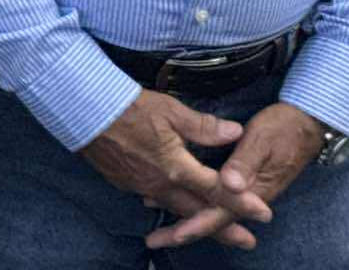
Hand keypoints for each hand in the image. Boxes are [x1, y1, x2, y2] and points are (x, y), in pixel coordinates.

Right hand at [80, 90, 262, 249]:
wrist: (84, 110)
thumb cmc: (128, 106)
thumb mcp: (170, 111)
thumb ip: (204, 126)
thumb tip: (235, 132)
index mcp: (176, 167)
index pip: (217, 189)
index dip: (242, 202)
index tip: (264, 214)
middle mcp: (161, 184)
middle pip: (198, 212)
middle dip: (224, 228)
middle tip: (247, 242)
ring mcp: (141, 187)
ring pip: (175, 209)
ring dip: (197, 221)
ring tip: (212, 229)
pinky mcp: (124, 182)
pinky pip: (154, 199)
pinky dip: (170, 207)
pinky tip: (173, 204)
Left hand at [146, 102, 324, 250]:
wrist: (304, 123)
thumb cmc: (282, 129)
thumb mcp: (262, 141)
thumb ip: (245, 162)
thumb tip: (229, 184)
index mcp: (252, 190)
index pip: (220, 213)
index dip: (197, 224)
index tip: (176, 234)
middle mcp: (247, 195)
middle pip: (212, 219)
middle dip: (184, 230)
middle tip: (154, 241)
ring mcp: (244, 189)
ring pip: (211, 210)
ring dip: (185, 217)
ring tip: (159, 227)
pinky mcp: (240, 181)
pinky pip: (213, 197)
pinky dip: (193, 201)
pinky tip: (175, 199)